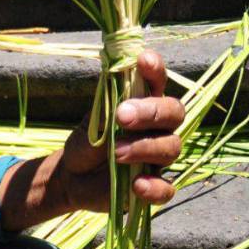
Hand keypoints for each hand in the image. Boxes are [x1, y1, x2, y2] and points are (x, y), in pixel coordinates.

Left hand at [58, 49, 184, 211]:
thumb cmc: (88, 140)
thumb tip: (115, 74)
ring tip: (116, 152)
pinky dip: (154, 187)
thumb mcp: (94, 120)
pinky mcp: (155, 186)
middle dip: (151, 112)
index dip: (155, 69)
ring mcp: (158, 157)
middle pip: (174, 113)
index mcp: (143, 104)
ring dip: (143, 147)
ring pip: (171, 147)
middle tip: (122, 116)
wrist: (74, 175)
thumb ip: (109, 102)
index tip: (144, 60)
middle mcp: (157, 128)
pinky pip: (167, 188)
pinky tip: (137, 184)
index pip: (157, 82)